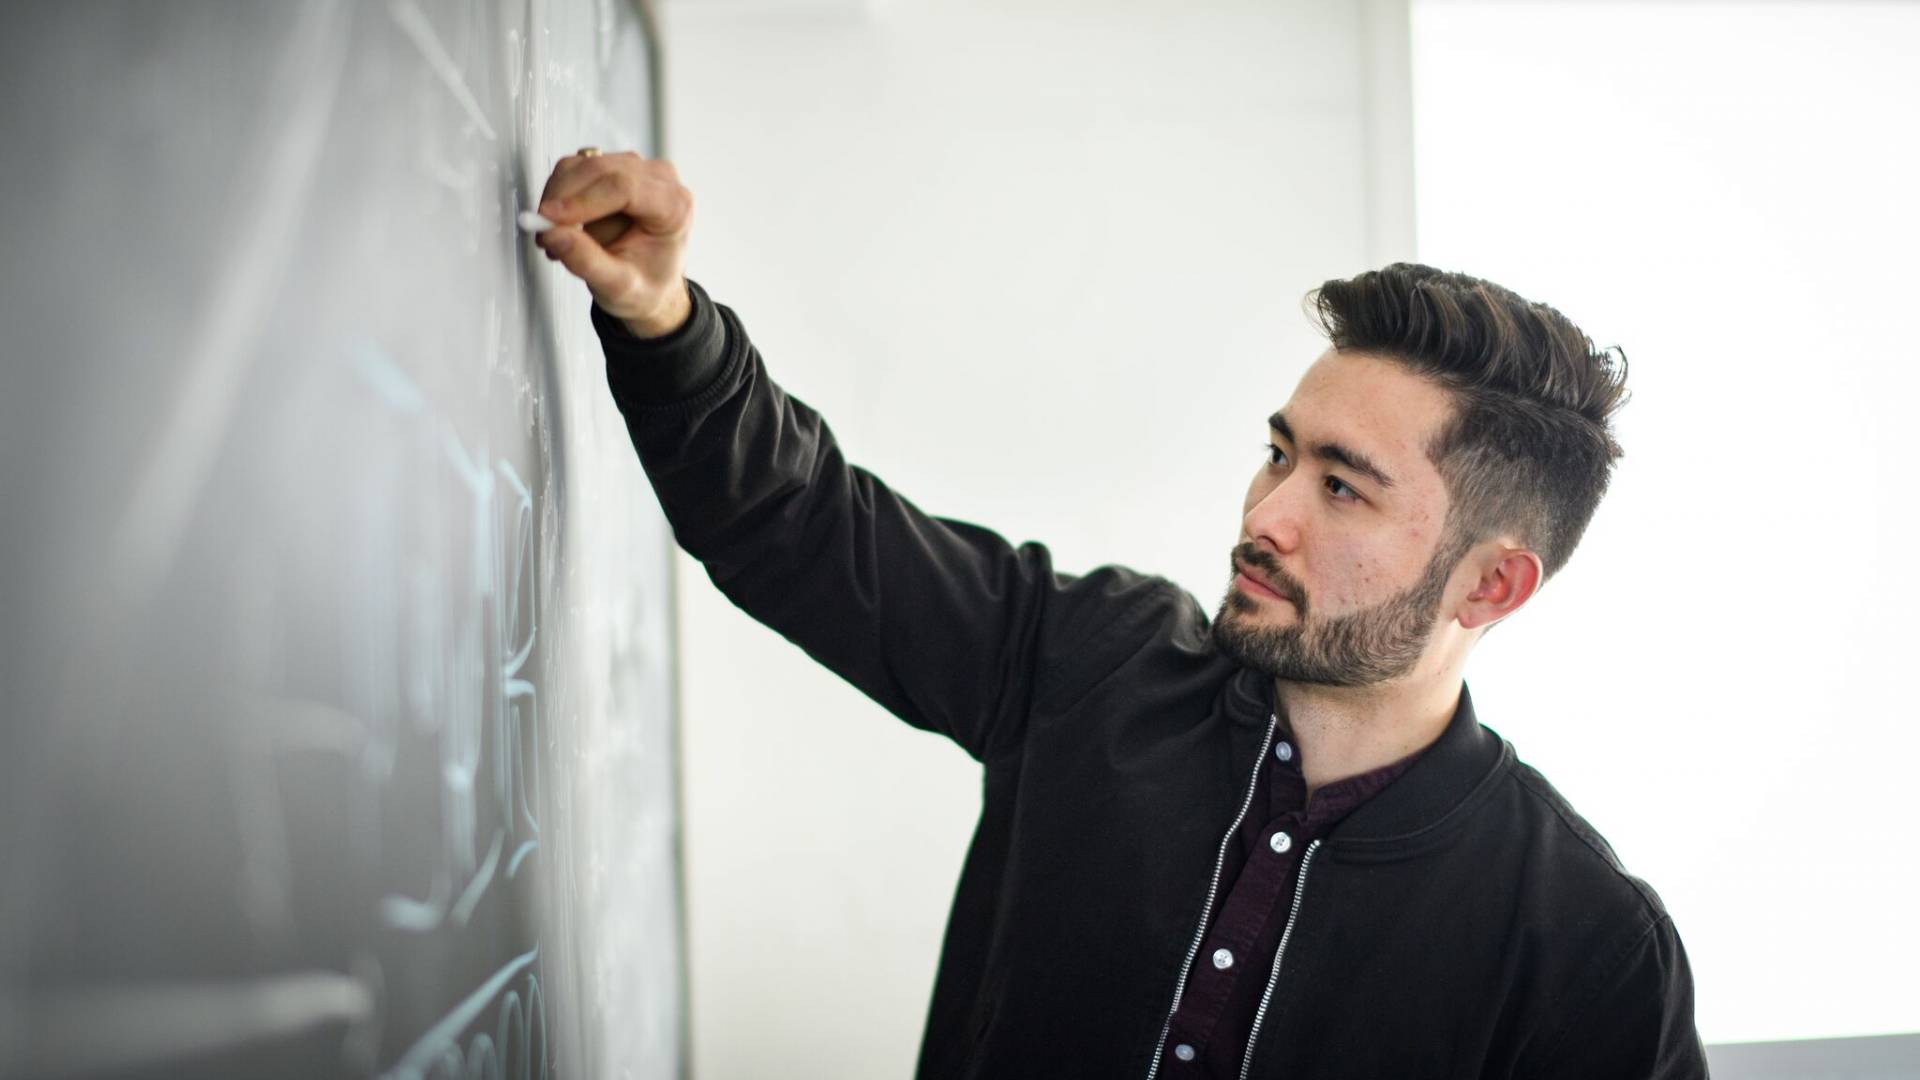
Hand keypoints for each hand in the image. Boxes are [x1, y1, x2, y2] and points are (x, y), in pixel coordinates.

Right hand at [534, 151, 693, 337]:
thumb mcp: (618, 287)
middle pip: (599, 170)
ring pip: (581, 166)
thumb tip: (554, 235)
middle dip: (563, 201)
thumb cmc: (645, 286)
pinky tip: (562, 225)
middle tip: (544, 234)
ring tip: (556, 238)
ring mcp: (636, 169)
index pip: (623, 187)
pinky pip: (574, 169)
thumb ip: (587, 262)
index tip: (549, 220)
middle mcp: (660, 179)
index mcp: (674, 206)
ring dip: (559, 200)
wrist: (650, 286)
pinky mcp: (613, 168)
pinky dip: (559, 195)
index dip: (581, 200)